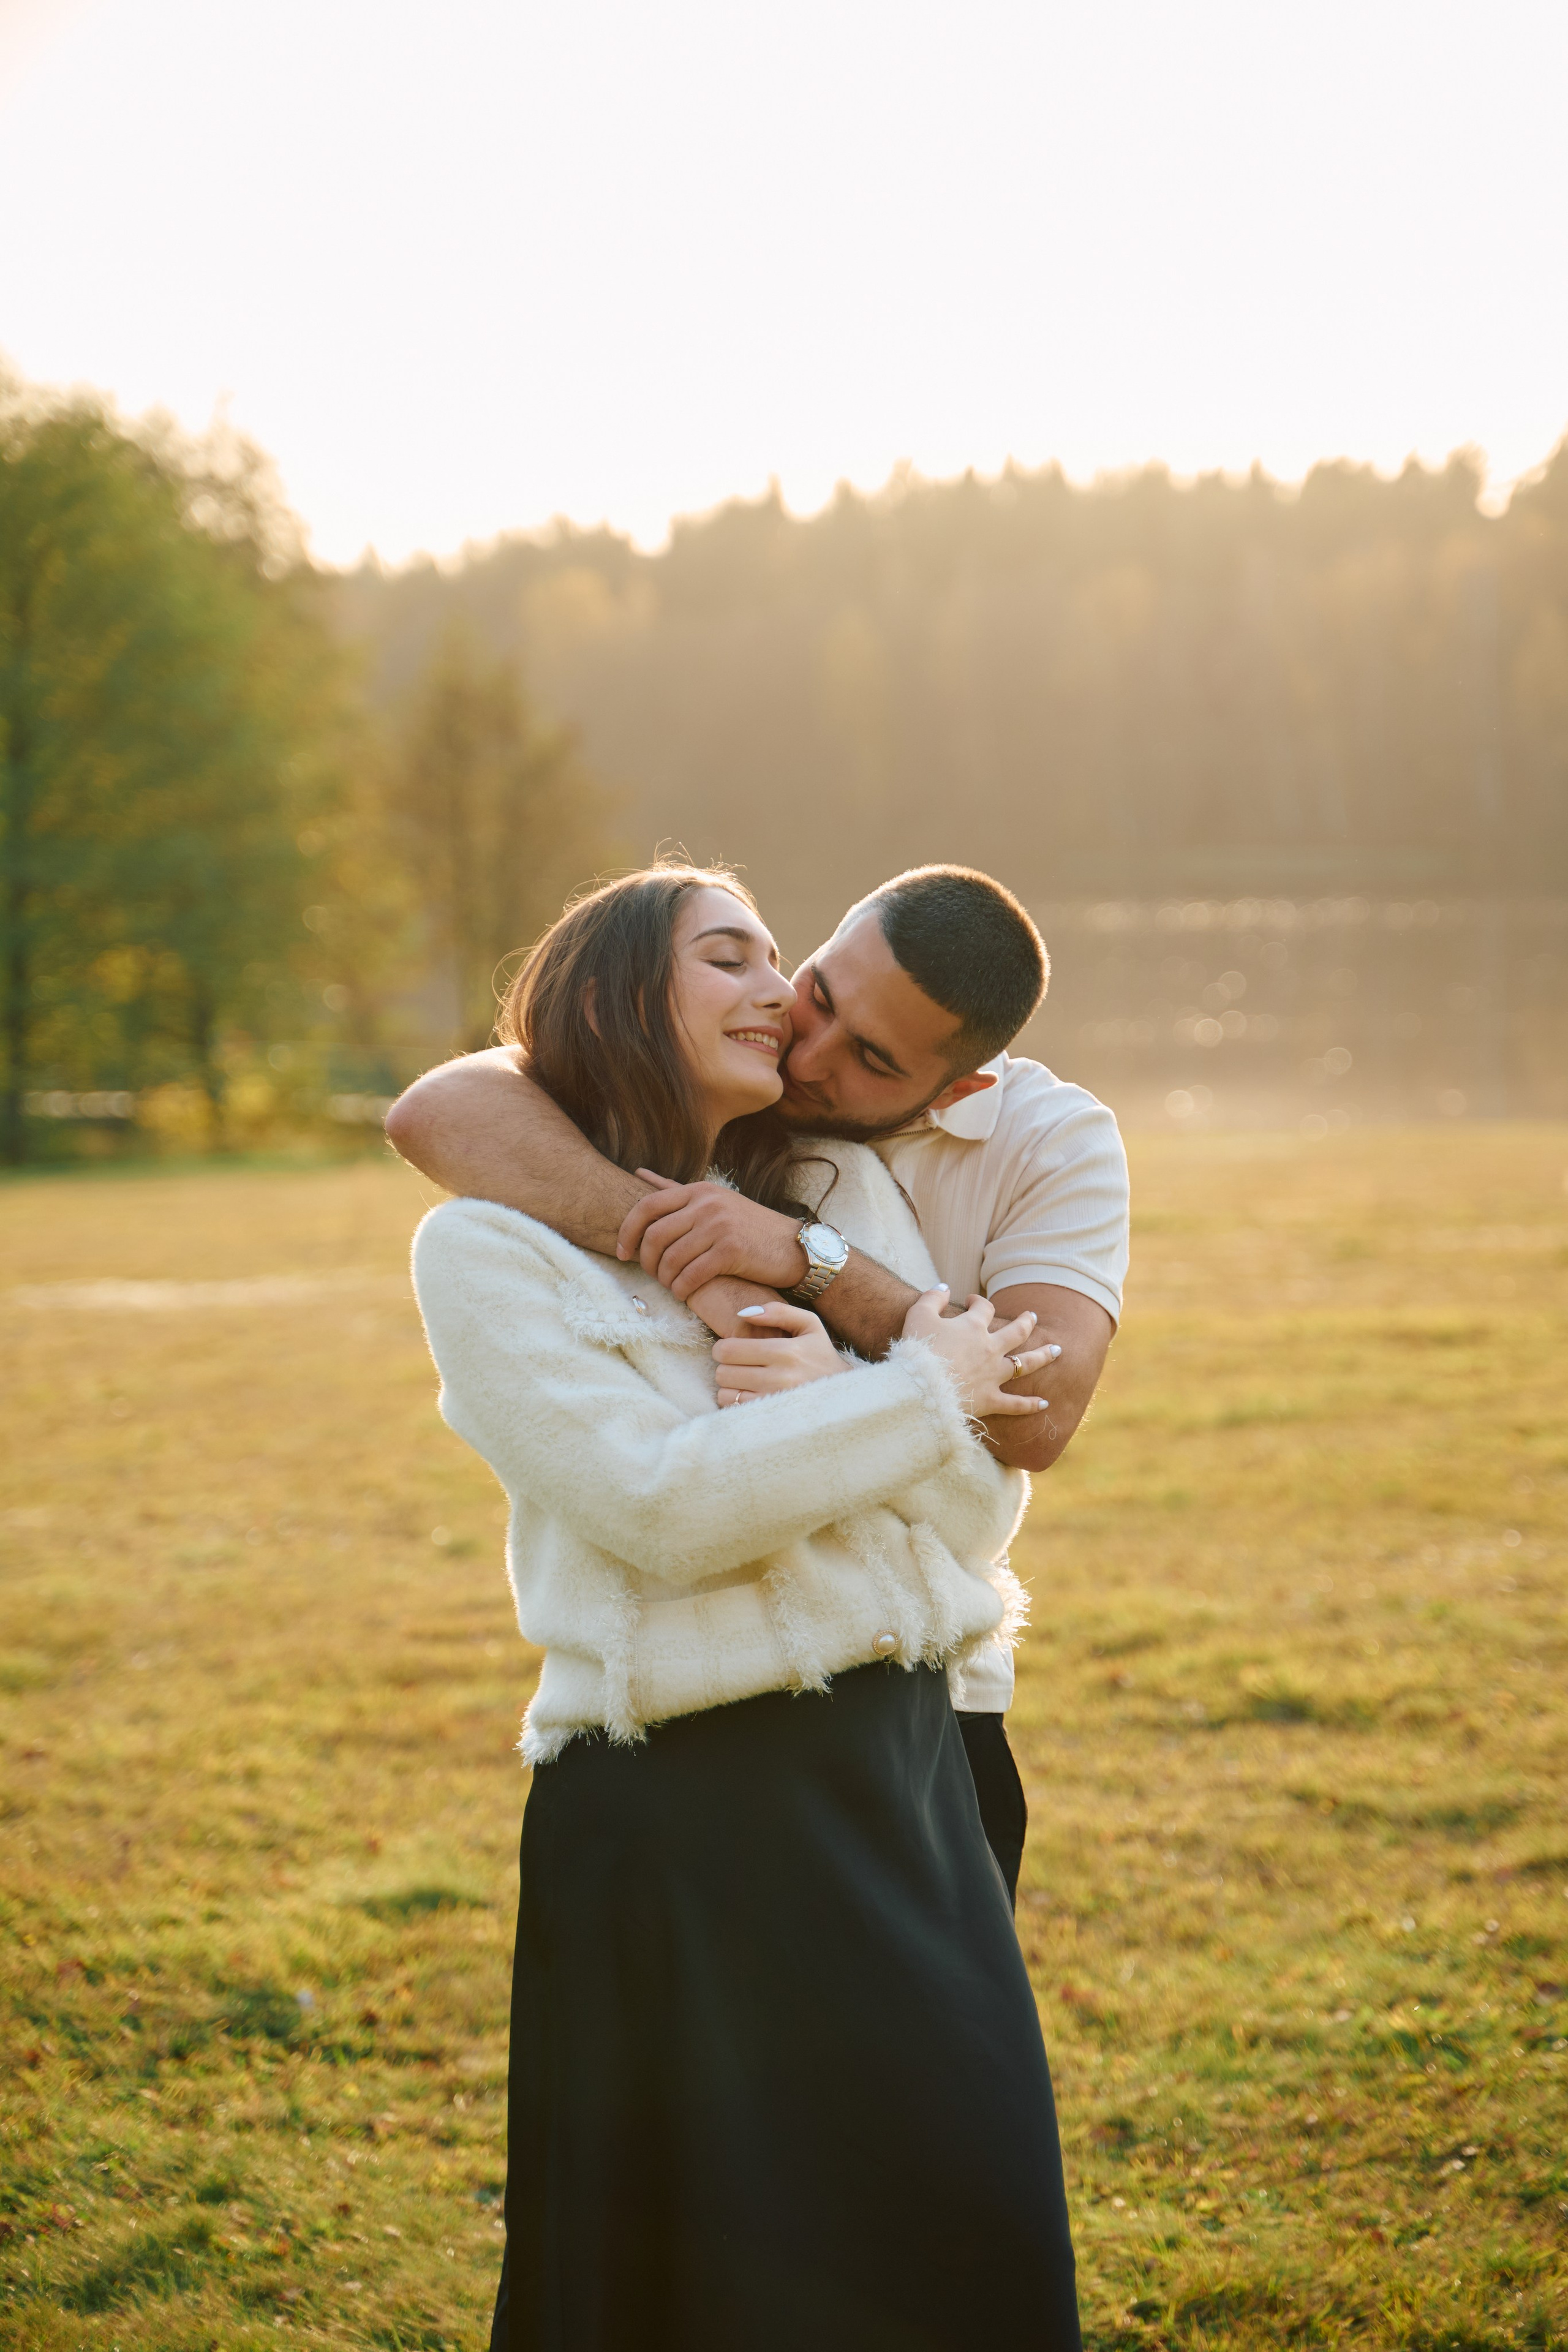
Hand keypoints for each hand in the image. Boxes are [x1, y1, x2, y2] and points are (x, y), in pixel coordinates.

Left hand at [618, 1175, 806, 1299]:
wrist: (796, 1247)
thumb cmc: (750, 1228)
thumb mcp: (714, 1201)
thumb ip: (675, 1190)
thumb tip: (638, 1173)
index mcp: (698, 1190)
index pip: (646, 1207)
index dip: (627, 1232)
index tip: (622, 1252)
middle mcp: (707, 1204)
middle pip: (654, 1235)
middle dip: (646, 1261)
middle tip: (652, 1276)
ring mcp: (719, 1226)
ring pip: (671, 1259)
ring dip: (665, 1280)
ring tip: (672, 1286)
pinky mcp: (731, 1250)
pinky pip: (691, 1275)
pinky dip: (681, 1290)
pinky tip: (684, 1294)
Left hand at [711, 1303, 846, 1406]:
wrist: (842, 1395)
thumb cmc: (820, 1356)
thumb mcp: (809, 1325)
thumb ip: (777, 1312)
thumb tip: (743, 1313)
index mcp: (785, 1352)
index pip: (729, 1349)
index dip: (723, 1347)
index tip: (733, 1348)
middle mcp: (779, 1379)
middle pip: (723, 1372)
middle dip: (726, 1366)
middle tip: (739, 1364)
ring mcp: (773, 1402)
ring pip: (725, 1393)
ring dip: (730, 1386)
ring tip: (746, 1380)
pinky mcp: (769, 1419)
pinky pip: (733, 1410)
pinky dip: (736, 1401)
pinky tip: (751, 1394)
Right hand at [901, 1289, 1054, 1419]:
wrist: (919, 1386)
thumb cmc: (917, 1349)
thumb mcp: (918, 1315)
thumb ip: (931, 1298)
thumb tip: (943, 1287)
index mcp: (973, 1327)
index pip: (984, 1308)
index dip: (978, 1302)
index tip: (971, 1302)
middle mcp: (990, 1348)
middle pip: (1016, 1332)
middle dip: (1026, 1322)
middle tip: (1033, 1316)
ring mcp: (993, 1375)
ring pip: (1024, 1363)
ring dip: (1042, 1356)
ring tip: (1056, 1350)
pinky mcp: (990, 1400)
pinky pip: (1015, 1404)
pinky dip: (1030, 1405)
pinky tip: (1045, 1404)